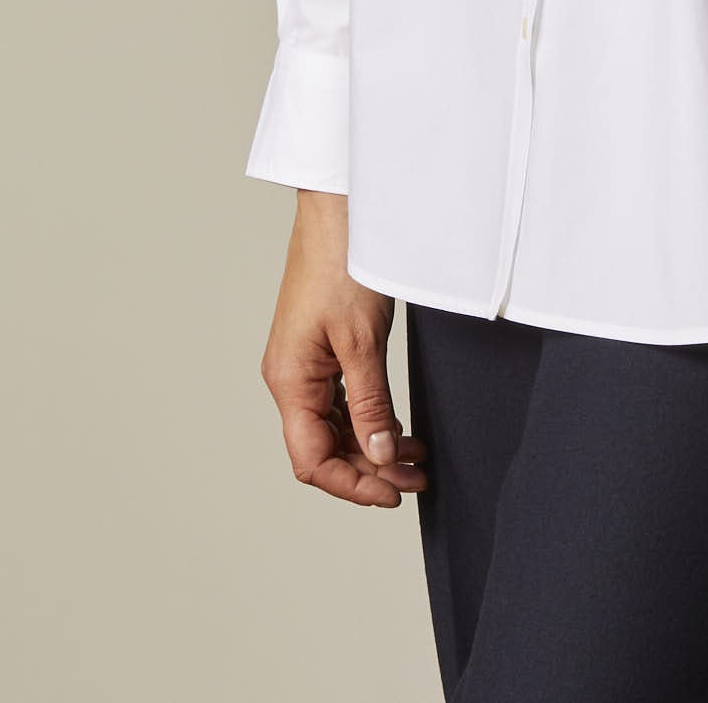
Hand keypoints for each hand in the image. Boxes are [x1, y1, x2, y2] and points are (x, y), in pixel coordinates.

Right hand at [260, 189, 428, 506]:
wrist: (340, 211)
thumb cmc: (343, 263)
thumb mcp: (362, 341)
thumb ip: (370, 405)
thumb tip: (380, 458)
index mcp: (290, 381)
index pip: (312, 459)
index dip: (351, 486)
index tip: (392, 495)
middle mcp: (291, 378)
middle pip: (323, 448)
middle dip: (369, 470)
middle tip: (416, 480)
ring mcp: (305, 365)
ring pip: (334, 428)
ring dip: (373, 448)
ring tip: (417, 460)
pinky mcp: (321, 350)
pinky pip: (341, 402)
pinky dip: (369, 421)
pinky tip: (398, 428)